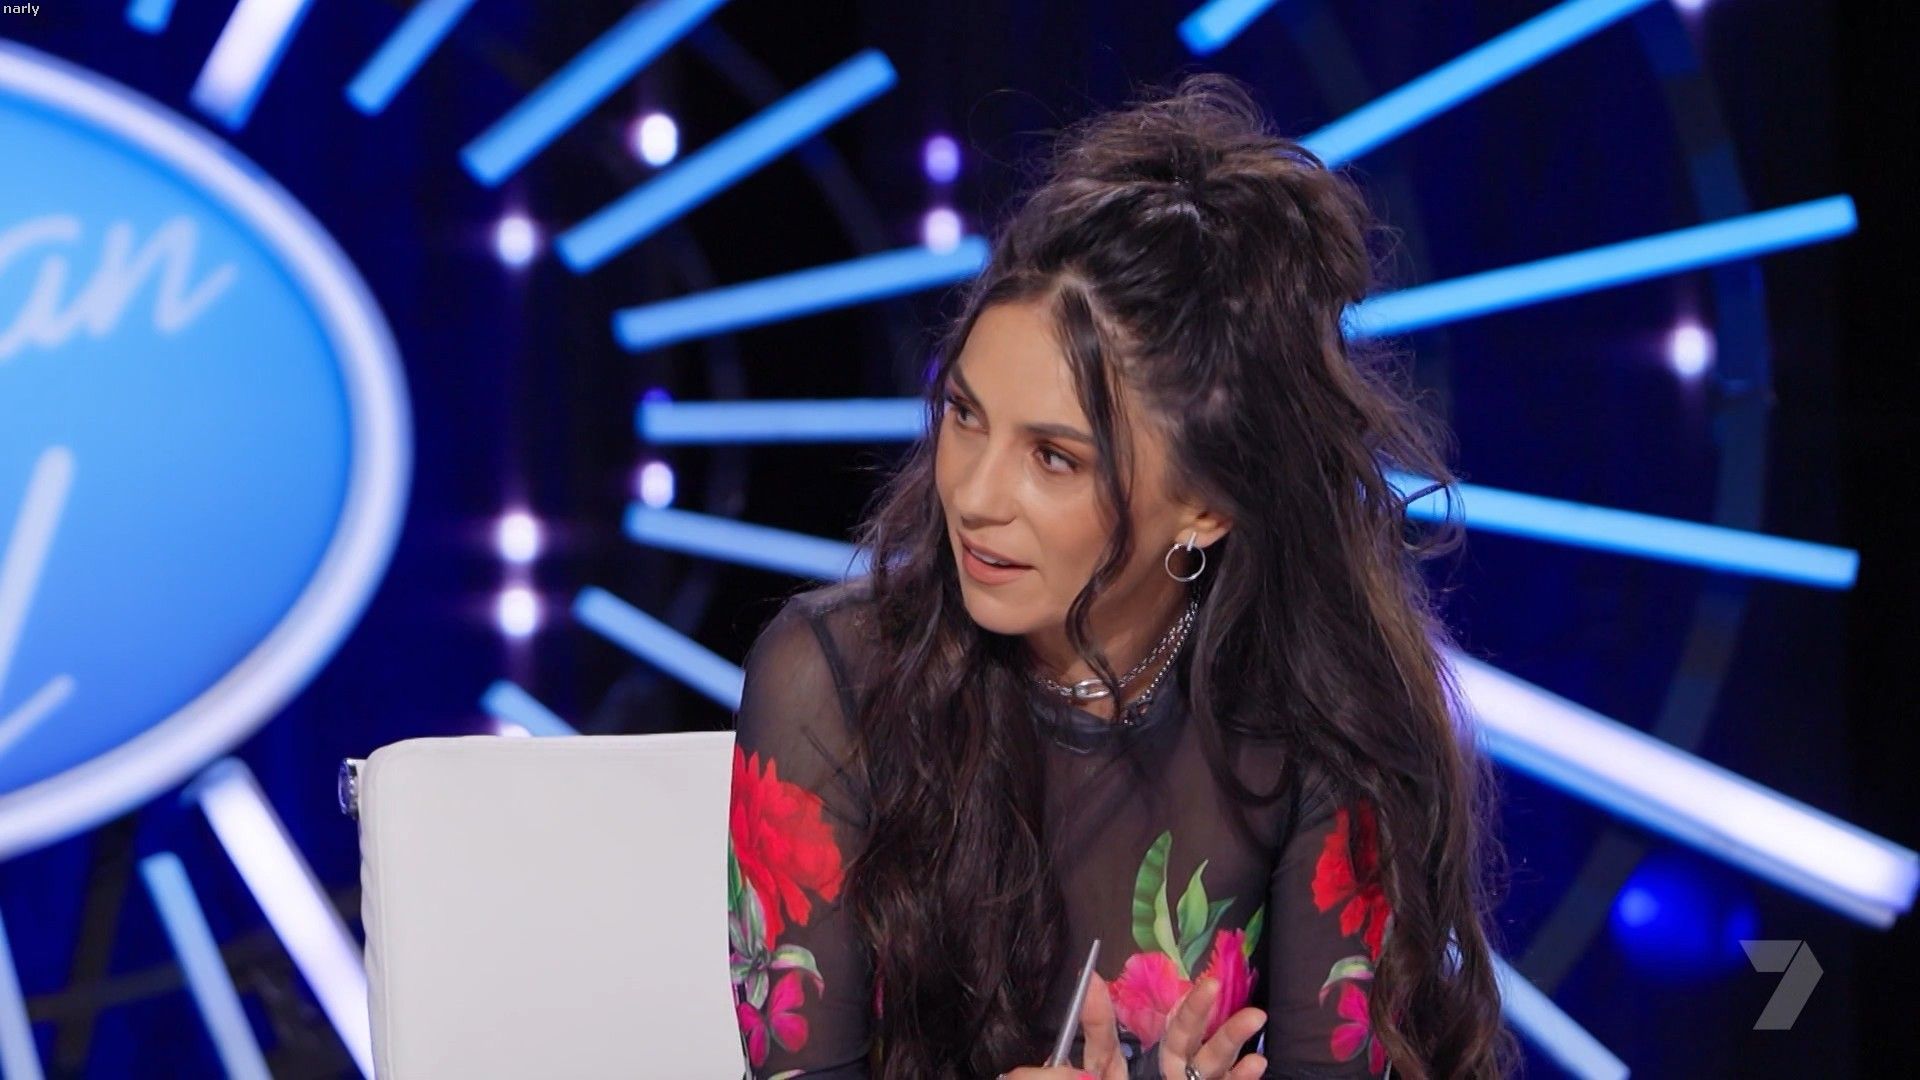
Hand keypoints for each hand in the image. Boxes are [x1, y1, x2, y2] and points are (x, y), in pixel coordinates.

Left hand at [1017, 971, 1264, 1079]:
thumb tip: (1078, 1066)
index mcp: (1109, 1079)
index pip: (1105, 1044)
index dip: (1096, 1015)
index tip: (1091, 982)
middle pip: (1174, 1041)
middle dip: (1195, 1012)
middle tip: (1212, 983)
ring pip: (1208, 1064)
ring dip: (1232, 1040)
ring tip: (1255, 1017)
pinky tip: (1257, 1066)